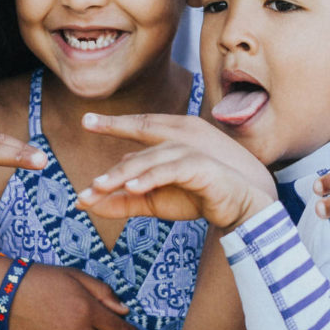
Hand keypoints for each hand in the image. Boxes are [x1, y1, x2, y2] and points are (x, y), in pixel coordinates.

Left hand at [77, 112, 276, 228]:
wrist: (243, 208)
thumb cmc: (198, 196)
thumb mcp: (154, 200)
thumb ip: (124, 200)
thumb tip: (87, 202)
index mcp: (173, 136)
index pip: (140, 126)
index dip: (114, 123)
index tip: (86, 121)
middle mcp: (184, 135)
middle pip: (143, 138)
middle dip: (114, 147)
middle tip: (88, 160)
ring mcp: (194, 150)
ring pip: (153, 157)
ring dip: (125, 173)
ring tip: (99, 187)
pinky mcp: (204, 169)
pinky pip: (172, 170)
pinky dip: (151, 177)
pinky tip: (132, 187)